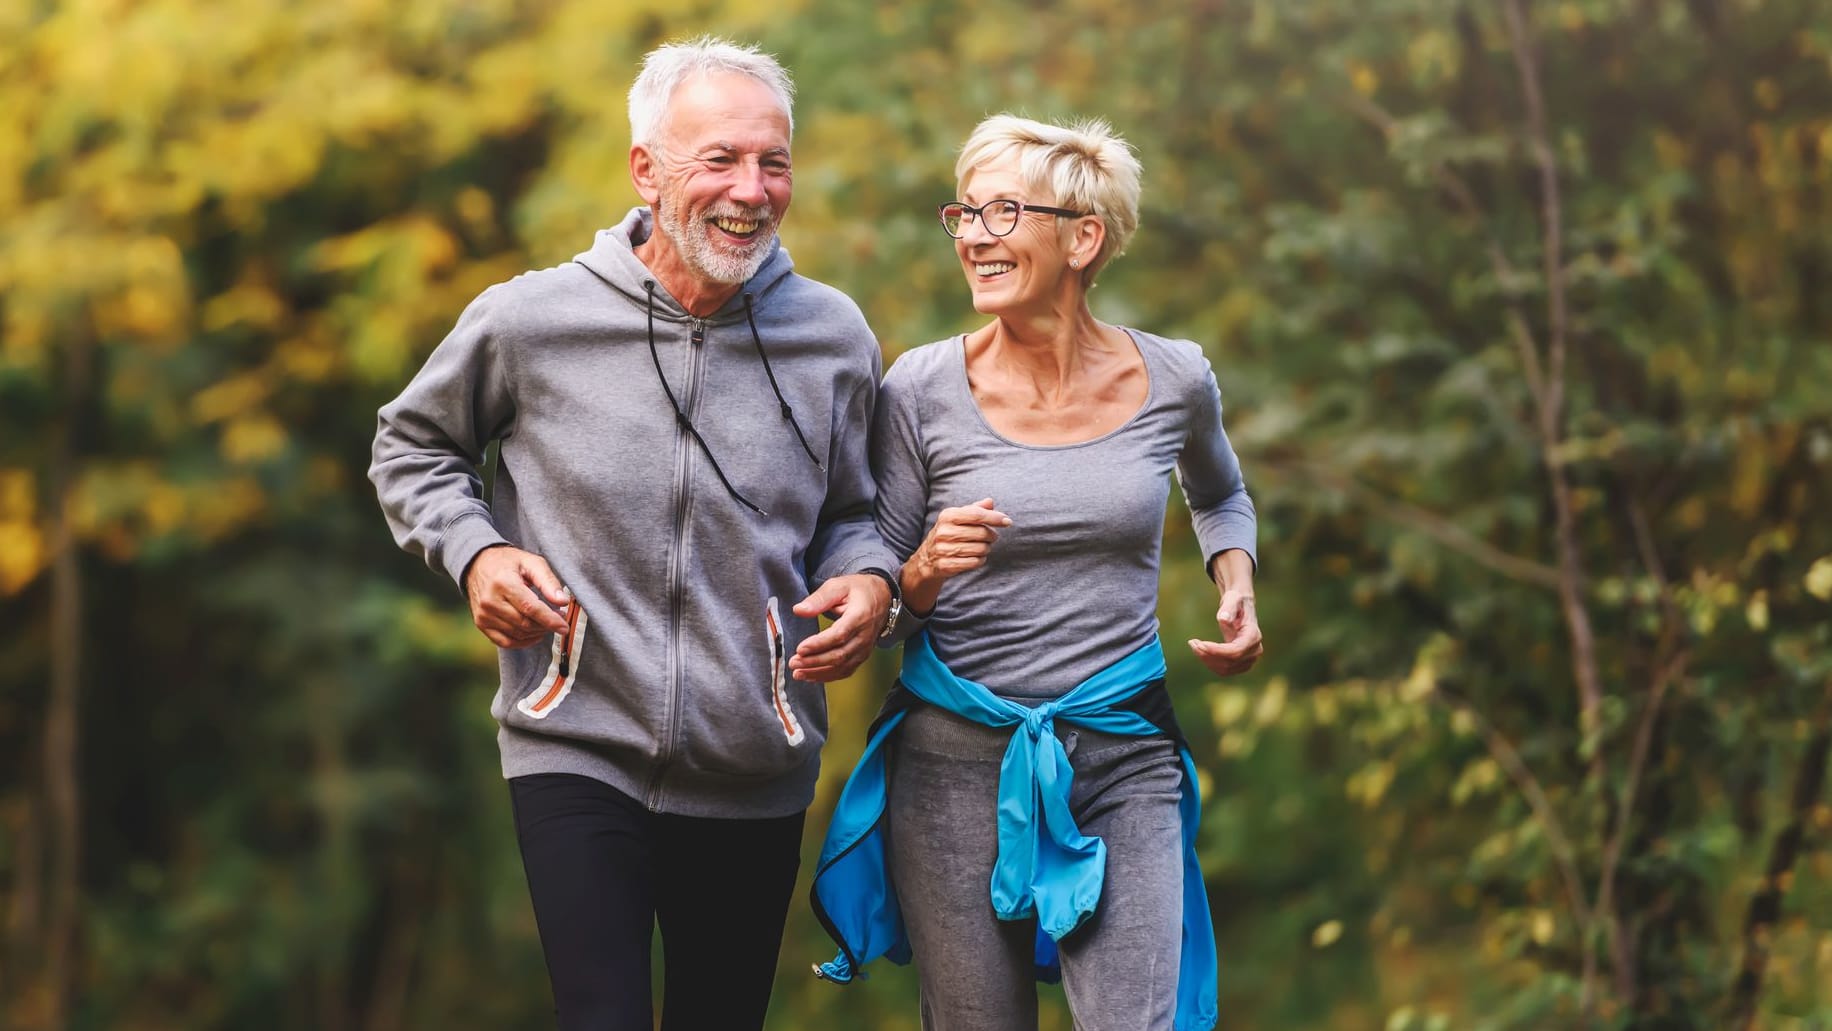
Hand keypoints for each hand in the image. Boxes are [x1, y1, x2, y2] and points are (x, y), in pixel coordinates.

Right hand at [463, 545, 570, 648]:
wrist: (478, 564)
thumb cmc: (508, 562)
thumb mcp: (531, 562)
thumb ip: (548, 581)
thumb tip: (563, 601)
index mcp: (503, 583)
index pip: (530, 608)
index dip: (550, 620)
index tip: (565, 626)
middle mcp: (490, 601)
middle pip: (525, 624)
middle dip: (546, 625)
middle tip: (558, 619)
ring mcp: (483, 615)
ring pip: (517, 634)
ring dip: (537, 633)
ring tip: (547, 622)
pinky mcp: (481, 624)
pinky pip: (505, 642)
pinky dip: (523, 642)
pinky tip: (534, 633)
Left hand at [788, 573, 890, 682]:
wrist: (882, 597)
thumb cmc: (858, 590)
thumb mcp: (838, 586)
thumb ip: (819, 599)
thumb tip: (799, 610)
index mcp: (860, 616)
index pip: (839, 635)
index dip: (819, 644)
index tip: (800, 649)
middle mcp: (864, 636)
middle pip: (839, 655)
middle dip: (814, 662)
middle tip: (794, 662)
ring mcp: (864, 648)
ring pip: (842, 667)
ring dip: (818, 672)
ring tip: (798, 673)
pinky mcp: (862, 655)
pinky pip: (846, 671)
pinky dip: (828, 676)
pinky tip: (812, 676)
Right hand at [903, 498, 1011, 613]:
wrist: (927, 558)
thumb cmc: (949, 533)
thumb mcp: (958, 518)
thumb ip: (975, 509)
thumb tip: (990, 502)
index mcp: (947, 516)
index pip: (976, 515)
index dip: (994, 518)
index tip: (1008, 521)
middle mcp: (944, 531)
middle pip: (981, 533)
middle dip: (992, 536)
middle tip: (992, 537)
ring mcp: (943, 549)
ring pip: (980, 549)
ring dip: (986, 549)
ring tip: (983, 547)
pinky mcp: (946, 565)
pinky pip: (974, 562)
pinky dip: (980, 560)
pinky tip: (977, 557)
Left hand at [1188, 590, 1262, 676]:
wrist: (1241, 608)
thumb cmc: (1236, 602)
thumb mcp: (1232, 599)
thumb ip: (1228, 608)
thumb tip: (1223, 618)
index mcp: (1254, 636)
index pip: (1235, 651)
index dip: (1217, 651)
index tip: (1200, 643)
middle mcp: (1255, 651)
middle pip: (1229, 662)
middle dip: (1208, 654)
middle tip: (1192, 642)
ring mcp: (1249, 660)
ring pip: (1225, 669)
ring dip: (1207, 660)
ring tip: (1193, 645)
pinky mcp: (1241, 664)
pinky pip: (1224, 670)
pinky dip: (1210, 663)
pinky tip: (1200, 651)